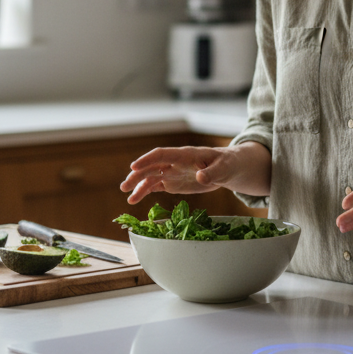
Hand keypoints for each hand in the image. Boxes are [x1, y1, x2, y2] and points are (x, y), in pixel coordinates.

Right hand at [120, 141, 270, 204]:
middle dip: (138, 175)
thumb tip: (201, 177)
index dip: (147, 160)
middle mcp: (174, 162)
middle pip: (151, 167)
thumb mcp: (223, 168)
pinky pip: (156, 186)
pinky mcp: (173, 182)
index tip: (134, 167)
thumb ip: (212, 173)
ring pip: (151, 177)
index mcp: (185, 155)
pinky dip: (145, 192)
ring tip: (128, 198)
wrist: (228, 168)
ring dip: (138, 186)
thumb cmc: (227, 164)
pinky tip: (135, 199)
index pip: (162, 154)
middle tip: (124, 187)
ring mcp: (172, 172)